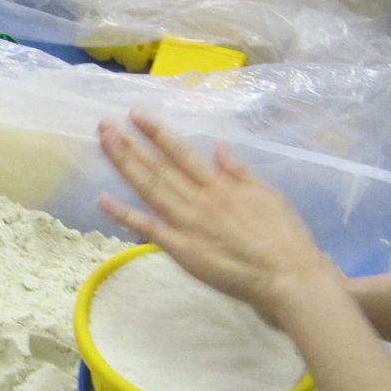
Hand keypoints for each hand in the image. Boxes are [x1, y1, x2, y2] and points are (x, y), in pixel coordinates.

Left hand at [98, 113, 346, 326]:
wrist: (287, 275)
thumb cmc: (284, 236)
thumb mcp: (267, 194)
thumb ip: (240, 171)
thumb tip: (218, 147)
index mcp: (220, 184)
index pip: (181, 152)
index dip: (157, 132)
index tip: (136, 115)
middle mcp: (198, 199)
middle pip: (157, 167)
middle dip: (130, 144)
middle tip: (104, 125)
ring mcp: (186, 224)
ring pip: (149, 189)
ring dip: (124, 165)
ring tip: (104, 145)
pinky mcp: (181, 250)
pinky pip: (147, 229)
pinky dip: (124, 214)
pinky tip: (103, 200)